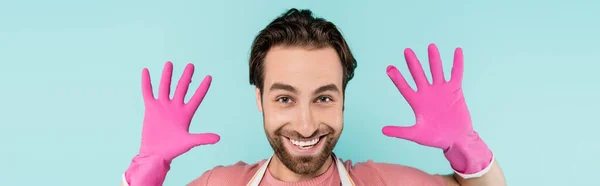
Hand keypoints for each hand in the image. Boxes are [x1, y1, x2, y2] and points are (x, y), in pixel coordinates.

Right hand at [125, 61, 219, 185]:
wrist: (156, 154)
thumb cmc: (173, 149)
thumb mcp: (189, 142)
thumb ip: (203, 138)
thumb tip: (218, 138)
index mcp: (186, 114)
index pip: (197, 97)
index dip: (203, 88)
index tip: (209, 77)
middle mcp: (175, 107)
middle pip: (182, 88)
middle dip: (186, 77)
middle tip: (191, 65)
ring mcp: (163, 106)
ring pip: (165, 87)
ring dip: (167, 76)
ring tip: (169, 63)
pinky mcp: (151, 108)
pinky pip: (148, 92)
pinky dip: (147, 82)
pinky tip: (146, 71)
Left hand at [382, 44, 492, 176]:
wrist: (456, 140)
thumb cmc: (436, 138)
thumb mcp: (416, 134)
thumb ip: (400, 131)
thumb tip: (383, 130)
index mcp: (417, 102)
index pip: (404, 87)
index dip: (397, 78)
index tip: (389, 68)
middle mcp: (427, 93)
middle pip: (418, 74)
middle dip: (413, 63)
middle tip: (406, 51)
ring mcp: (441, 90)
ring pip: (436, 71)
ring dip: (434, 59)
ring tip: (430, 46)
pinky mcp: (455, 90)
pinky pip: (456, 74)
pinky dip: (457, 63)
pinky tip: (457, 51)